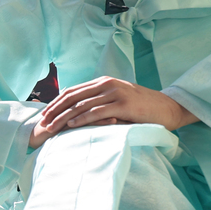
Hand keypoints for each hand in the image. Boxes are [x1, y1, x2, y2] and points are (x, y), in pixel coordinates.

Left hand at [28, 77, 196, 147]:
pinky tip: (71, 126)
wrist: (168, 108)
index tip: (44, 114)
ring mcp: (115, 93)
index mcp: (103, 82)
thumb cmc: (142, 108)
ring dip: (64, 117)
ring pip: (82, 105)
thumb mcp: (118, 100)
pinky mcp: (123, 104)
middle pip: (73, 96)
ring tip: (52, 127)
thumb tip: (80, 112)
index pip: (72, 91)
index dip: (56, 102)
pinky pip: (97, 112)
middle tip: (42, 122)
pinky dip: (82, 119)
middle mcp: (107, 84)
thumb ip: (101, 102)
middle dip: (55, 110)